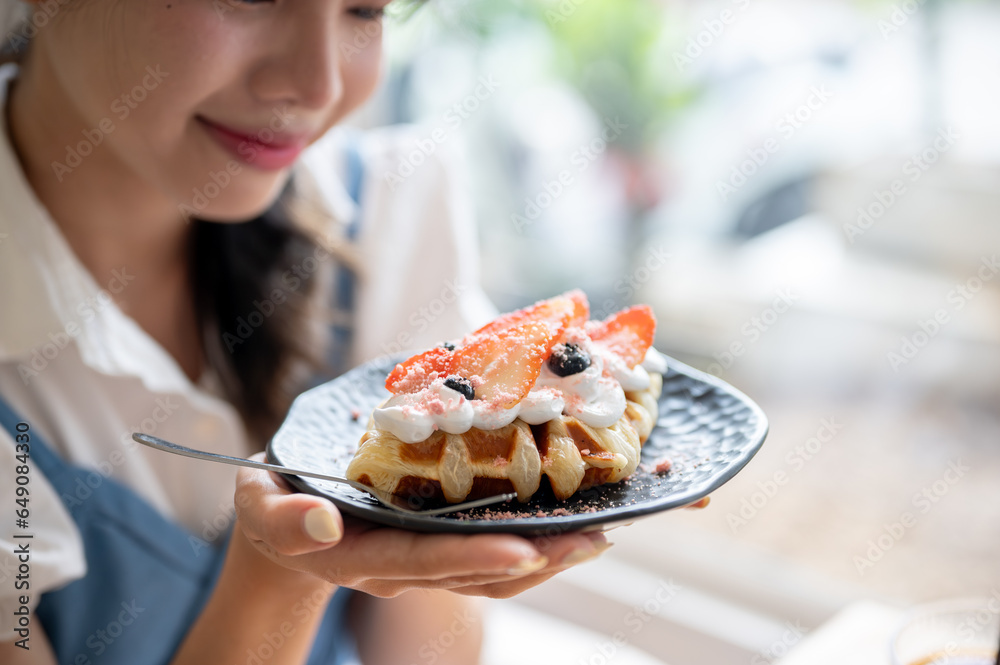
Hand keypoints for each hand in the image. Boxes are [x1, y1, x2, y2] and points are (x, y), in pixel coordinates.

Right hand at [234, 454, 610, 598]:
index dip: (474, 556)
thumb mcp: (262, 506)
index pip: (423, 559)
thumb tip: (324, 522)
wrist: (285, 530)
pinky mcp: (436, 550)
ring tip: (598, 534)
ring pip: (491, 571)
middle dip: (536, 557)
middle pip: (474, 570)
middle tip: (593, 537)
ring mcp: (421, 564)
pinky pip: (489, 557)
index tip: (527, 548)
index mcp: (360, 556)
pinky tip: (567, 526)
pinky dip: (533, 546)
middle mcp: (399, 569)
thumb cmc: (273, 507)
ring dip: (547, 556)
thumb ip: (285, 518)